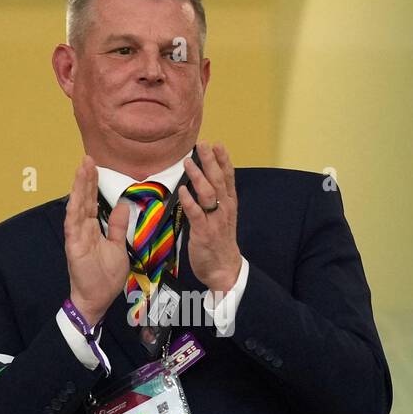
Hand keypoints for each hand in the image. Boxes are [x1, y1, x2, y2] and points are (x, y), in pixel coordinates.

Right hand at [64, 155, 129, 324]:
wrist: (97, 299)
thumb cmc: (106, 276)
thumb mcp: (118, 247)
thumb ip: (117, 226)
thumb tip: (121, 205)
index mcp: (92, 228)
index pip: (92, 201)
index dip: (93, 183)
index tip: (95, 165)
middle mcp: (81, 228)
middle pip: (83, 198)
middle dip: (85, 178)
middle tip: (88, 158)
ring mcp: (76, 236)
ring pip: (76, 206)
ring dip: (78, 188)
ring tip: (82, 168)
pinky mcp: (73, 246)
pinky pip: (72, 224)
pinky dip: (74, 209)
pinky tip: (75, 196)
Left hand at [177, 141, 241, 293]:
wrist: (225, 269)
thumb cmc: (220, 242)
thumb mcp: (223, 217)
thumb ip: (215, 200)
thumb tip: (203, 181)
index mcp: (229, 204)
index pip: (228, 178)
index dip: (223, 160)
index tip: (217, 144)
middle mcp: (224, 209)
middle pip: (219, 181)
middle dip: (210, 161)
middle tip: (203, 144)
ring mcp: (215, 221)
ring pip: (209, 194)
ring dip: (199, 177)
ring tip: (189, 162)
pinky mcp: (204, 232)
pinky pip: (196, 214)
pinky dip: (190, 201)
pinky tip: (183, 190)